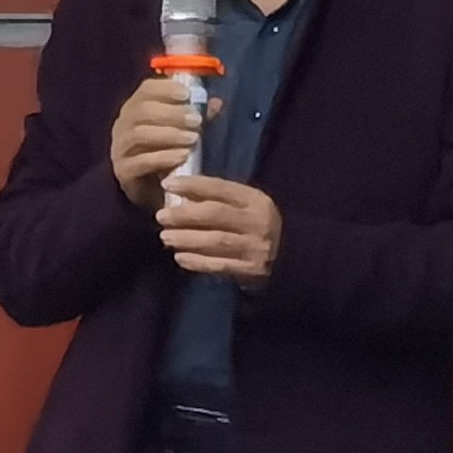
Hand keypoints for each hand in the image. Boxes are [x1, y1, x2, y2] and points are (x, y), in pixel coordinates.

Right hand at [109, 77, 203, 211]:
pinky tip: (183, 157)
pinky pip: (140, 161)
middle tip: (196, 121)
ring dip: (169, 134)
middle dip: (172, 113)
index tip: (187, 94)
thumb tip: (216, 103)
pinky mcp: (123, 170)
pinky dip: (163, 157)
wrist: (153, 189)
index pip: (146, 89)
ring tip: (193, 139)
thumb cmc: (167, 152)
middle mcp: (123, 124)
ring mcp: (120, 147)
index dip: (166, 88)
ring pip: (139, 134)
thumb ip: (197, 117)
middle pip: (142, 110)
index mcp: (136, 108)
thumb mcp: (184, 131)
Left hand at [158, 174, 281, 286]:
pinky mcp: (251, 269)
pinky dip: (197, 262)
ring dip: (187, 239)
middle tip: (161, 216)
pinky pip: (220, 265)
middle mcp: (257, 221)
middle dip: (184, 214)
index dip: (192, 185)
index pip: (220, 188)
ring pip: (216, 240)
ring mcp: (255, 246)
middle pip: (216, 214)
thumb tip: (177, 189)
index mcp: (255, 200)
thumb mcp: (245, 205)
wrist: (290, 257)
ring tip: (166, 237)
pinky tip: (180, 258)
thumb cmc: (255, 225)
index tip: (167, 184)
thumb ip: (218, 197)